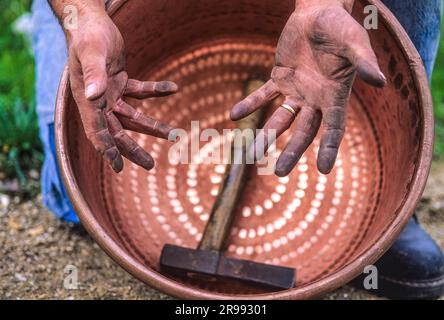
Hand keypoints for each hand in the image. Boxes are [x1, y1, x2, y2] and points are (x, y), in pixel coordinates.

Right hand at [67, 10, 177, 172]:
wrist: (90, 21)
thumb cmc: (87, 36)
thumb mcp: (91, 53)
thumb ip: (93, 75)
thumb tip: (94, 97)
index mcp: (87, 100)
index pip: (97, 131)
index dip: (107, 150)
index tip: (118, 167)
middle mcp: (98, 102)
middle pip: (117, 132)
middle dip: (133, 149)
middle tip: (151, 165)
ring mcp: (109, 93)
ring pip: (132, 116)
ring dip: (151, 126)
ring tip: (172, 135)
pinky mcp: (120, 82)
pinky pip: (140, 91)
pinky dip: (156, 90)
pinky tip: (172, 87)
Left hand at [231, 0, 385, 175]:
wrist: (319, 13)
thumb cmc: (341, 26)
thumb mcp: (354, 41)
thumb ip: (363, 61)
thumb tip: (380, 82)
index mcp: (336, 95)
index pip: (334, 128)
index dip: (329, 148)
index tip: (323, 169)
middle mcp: (315, 99)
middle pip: (303, 132)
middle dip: (292, 152)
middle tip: (279, 172)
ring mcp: (296, 91)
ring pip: (280, 119)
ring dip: (265, 136)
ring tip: (249, 156)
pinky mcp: (280, 78)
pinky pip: (263, 94)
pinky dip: (250, 104)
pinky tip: (234, 114)